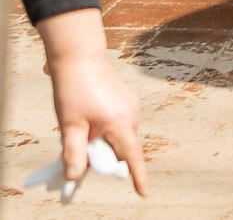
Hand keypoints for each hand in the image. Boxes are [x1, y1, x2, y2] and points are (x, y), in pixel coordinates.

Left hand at [40, 10, 147, 195]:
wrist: (80, 60)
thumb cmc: (74, 91)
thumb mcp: (69, 126)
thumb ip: (73, 153)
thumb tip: (74, 176)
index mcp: (120, 124)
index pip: (131, 157)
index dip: (137, 176)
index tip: (143, 193)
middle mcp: (132, 116)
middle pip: (121, 148)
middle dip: (104, 154)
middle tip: (80, 146)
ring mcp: (132, 107)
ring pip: (120, 136)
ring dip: (105, 140)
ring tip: (83, 127)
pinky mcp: (128, 101)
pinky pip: (121, 124)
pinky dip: (109, 129)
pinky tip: (92, 116)